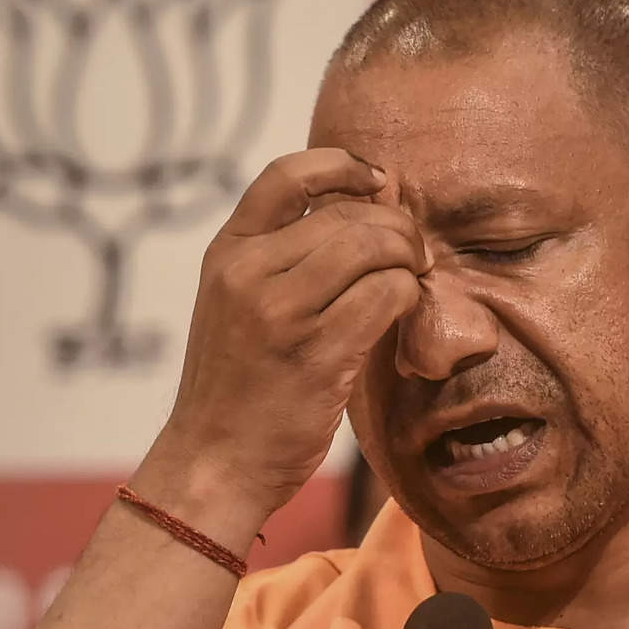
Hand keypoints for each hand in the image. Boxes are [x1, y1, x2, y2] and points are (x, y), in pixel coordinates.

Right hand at [157, 148, 427, 516]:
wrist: (214, 462)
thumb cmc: (237, 384)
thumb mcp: (237, 304)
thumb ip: (285, 257)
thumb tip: (366, 211)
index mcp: (227, 253)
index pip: (287, 176)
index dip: (343, 166)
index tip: (378, 181)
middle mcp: (248, 273)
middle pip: (349, 214)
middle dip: (397, 227)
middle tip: (414, 253)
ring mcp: (280, 312)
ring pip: (373, 248)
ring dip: (408, 259)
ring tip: (413, 280)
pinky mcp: (317, 353)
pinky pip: (387, 295)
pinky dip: (409, 296)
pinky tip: (404, 313)